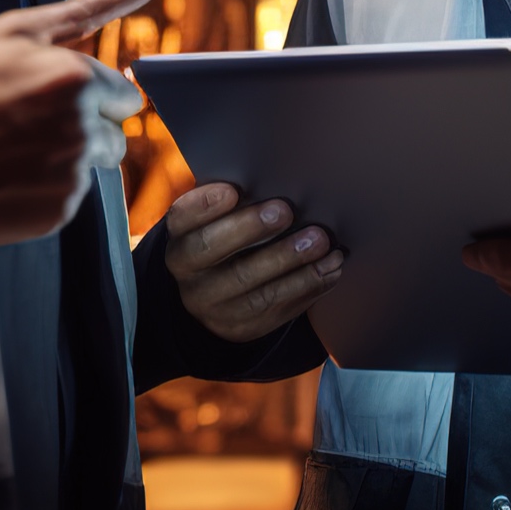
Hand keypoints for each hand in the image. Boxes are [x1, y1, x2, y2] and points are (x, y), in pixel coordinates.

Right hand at [0, 0, 160, 246]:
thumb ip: (94, 7)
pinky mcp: (56, 212)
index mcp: (79, 79)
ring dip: (66, 160)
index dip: (90, 95)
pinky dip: (45, 192)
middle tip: (30, 124)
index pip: (123, 94)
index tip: (50, 96)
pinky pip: (69, 199)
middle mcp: (82, 128)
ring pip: (91, 166)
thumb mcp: (21, 30)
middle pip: (114, 134)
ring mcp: (70, 173)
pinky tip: (8, 178)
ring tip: (14, 152)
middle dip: (86, 129)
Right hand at [162, 182, 344, 342]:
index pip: (182, 220)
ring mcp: (215, 307)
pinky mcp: (243, 328)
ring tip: (321, 242)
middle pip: (214, 252)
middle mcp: (190, 277)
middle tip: (286, 210)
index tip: (233, 190)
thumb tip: (274, 180)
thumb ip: (235, 205)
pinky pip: (277, 308)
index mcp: (180, 240)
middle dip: (251, 229)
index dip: (204, 206)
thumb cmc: (228, 242)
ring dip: (291, 263)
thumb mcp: (219, 223)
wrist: (218, 298)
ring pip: (252, 287)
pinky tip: (329, 268)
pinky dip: (309, 286)